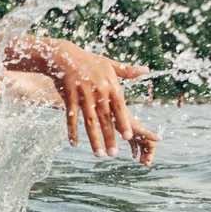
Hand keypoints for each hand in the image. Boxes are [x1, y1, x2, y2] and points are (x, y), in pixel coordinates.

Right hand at [49, 42, 148, 156]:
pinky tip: (74, 143)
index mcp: (110, 86)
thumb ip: (127, 70)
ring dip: (94, 140)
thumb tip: (146, 70)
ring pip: (89, 122)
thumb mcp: (109, 63)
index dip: (123, 123)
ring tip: (99, 154)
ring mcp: (82, 96)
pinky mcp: (69, 98)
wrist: (64, 56)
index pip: (119, 108)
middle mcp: (98, 92)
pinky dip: (72, 131)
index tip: (128, 138)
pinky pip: (71, 118)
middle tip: (113, 154)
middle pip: (105, 119)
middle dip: (110, 137)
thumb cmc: (88, 61)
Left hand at [128, 118, 160, 166]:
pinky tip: (133, 157)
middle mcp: (142, 136)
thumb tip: (160, 138)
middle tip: (145, 164)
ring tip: (141, 162)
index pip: (152, 147)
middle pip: (148, 148)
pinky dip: (135, 151)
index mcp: (146, 136)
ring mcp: (136, 137)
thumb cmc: (129, 122)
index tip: (147, 161)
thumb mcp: (139, 130)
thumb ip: (149, 134)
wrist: (118, 116)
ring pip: (141, 148)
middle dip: (147, 156)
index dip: (151, 154)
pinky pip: (134, 146)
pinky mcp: (130, 137)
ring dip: (142, 155)